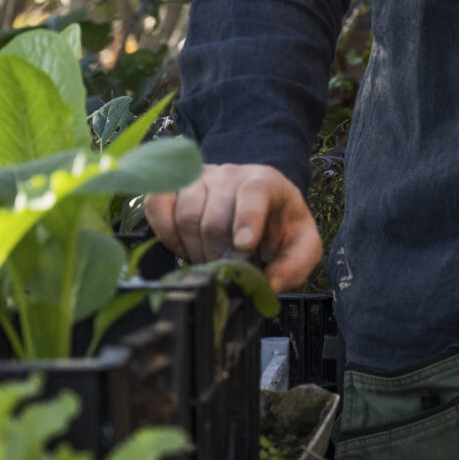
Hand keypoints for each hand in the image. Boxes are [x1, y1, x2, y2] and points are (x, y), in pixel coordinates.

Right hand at [143, 163, 323, 293]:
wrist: (258, 207)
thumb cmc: (279, 229)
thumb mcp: (301, 247)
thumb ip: (294, 266)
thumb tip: (268, 286)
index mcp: (267, 182)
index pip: (253, 193)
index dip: (247, 220)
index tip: (244, 246)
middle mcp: (231, 174)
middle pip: (214, 218)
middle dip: (217, 253)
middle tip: (224, 266)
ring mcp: (199, 176)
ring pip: (185, 215)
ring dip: (194, 247)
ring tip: (208, 256)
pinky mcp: (173, 184)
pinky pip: (157, 204)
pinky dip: (165, 233)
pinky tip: (183, 244)